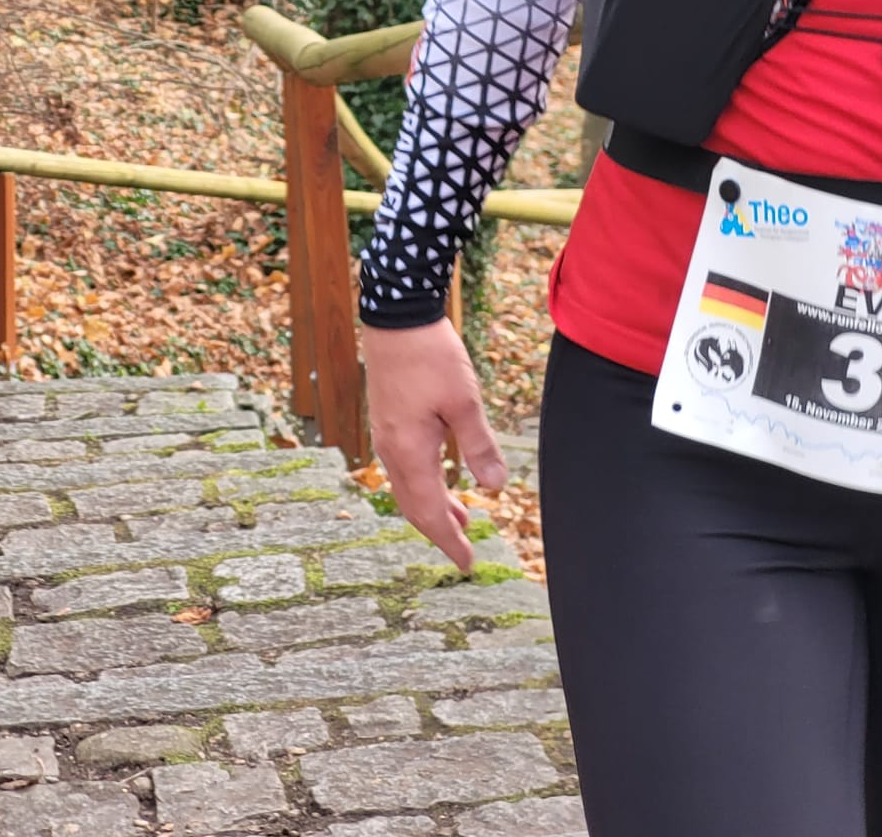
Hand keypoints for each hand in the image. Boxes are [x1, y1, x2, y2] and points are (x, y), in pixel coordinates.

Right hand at [363, 318, 507, 571]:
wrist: (397, 317)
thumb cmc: (431, 356)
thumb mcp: (465, 401)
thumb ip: (479, 446)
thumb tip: (495, 487)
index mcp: (409, 453)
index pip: (430, 513)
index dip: (449, 541)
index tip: (467, 564)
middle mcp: (391, 451)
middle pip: (415, 506)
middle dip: (440, 531)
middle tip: (465, 551)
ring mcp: (387, 436)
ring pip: (409, 486)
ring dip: (434, 506)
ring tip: (461, 518)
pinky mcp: (389, 420)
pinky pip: (404, 467)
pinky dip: (424, 483)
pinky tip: (441, 476)